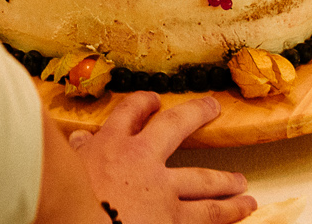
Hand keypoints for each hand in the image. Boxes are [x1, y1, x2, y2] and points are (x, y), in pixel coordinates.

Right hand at [70, 93, 255, 223]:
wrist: (80, 222)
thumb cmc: (67, 200)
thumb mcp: (67, 170)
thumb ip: (78, 154)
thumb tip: (77, 139)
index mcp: (110, 146)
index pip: (129, 113)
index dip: (144, 103)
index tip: (154, 100)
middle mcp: (141, 160)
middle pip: (175, 127)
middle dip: (197, 114)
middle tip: (213, 107)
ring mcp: (162, 190)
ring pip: (203, 180)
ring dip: (225, 180)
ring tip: (241, 182)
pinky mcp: (174, 219)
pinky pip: (208, 215)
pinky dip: (229, 213)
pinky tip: (244, 210)